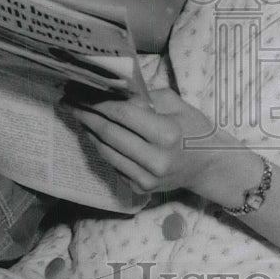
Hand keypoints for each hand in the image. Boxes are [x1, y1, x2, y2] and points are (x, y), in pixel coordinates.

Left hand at [75, 88, 237, 199]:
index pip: (122, 114)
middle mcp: (155, 159)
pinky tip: (95, 134)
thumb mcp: (177, 104)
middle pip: (109, 133)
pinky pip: (113, 164)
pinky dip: (102, 147)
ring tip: (79, 115)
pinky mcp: (140, 188)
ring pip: (105, 151)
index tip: (81, 91)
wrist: (209, 166)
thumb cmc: (195, 129)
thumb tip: (114, 91)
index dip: (98, 102)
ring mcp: (146, 177)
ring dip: (89, 132)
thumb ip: (146, 98)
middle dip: (86, 115)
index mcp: (166, 133)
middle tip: (69, 101)